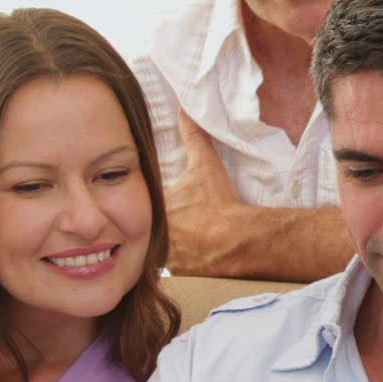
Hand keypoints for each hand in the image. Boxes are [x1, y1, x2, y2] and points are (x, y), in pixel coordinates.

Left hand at [163, 113, 244, 275]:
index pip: (142, 202)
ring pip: (159, 249)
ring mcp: (165, 255)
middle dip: (155, 224)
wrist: (240, 240)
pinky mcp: (180, 273)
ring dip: (168, 245)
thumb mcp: (206, 165)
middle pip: (148, 227)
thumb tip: (185, 109)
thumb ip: (194, 136)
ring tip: (182, 239)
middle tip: (174, 220)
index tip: (165, 201)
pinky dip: (181, 262)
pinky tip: (191, 256)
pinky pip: (174, 267)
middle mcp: (154, 233)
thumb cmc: (220, 203)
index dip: (148, 201)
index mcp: (155, 206)